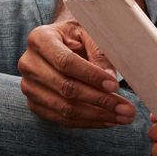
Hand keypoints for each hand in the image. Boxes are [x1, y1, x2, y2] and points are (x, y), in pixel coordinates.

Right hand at [18, 19, 134, 127]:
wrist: (59, 43)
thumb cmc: (76, 36)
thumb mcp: (88, 32)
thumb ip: (99, 53)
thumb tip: (110, 82)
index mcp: (40, 39)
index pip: (66, 62)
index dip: (91, 76)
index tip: (115, 86)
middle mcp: (29, 63)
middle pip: (66, 88)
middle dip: (100, 101)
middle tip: (127, 109)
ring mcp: (29, 86)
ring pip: (65, 108)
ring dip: (97, 116)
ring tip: (122, 118)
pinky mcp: (34, 104)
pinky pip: (62, 120)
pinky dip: (87, 122)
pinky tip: (108, 121)